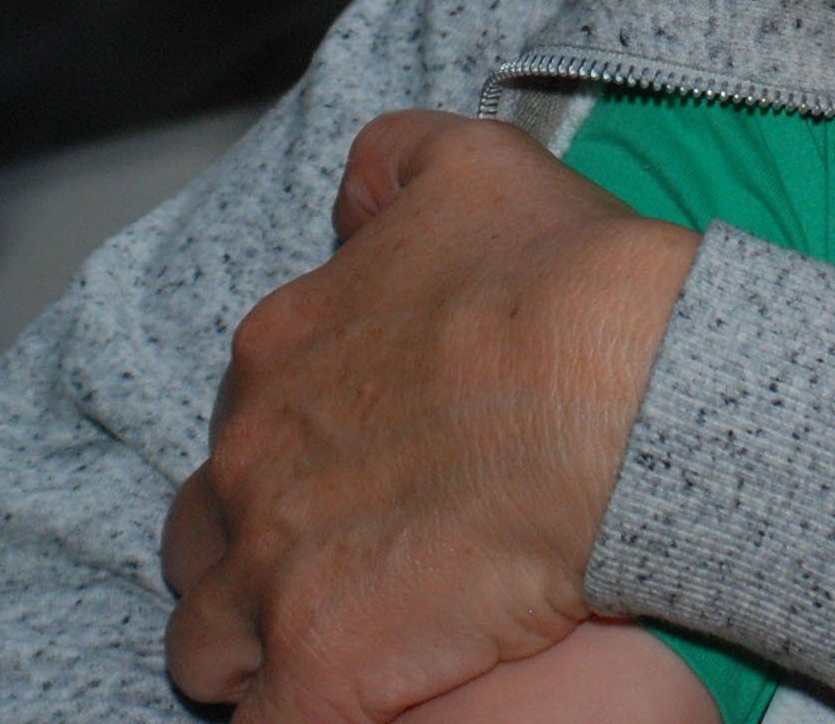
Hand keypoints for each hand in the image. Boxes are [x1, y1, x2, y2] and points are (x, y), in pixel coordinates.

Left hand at [163, 112, 700, 723]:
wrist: (631, 391)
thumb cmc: (569, 281)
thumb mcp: (474, 166)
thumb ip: (390, 166)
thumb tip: (352, 203)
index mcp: (277, 350)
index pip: (242, 424)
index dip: (294, 454)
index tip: (360, 468)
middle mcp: (250, 459)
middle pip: (203, 534)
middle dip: (253, 554)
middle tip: (342, 562)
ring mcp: (276, 570)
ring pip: (207, 643)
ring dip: (255, 648)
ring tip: (334, 645)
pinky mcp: (322, 666)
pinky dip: (288, 717)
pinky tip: (348, 702)